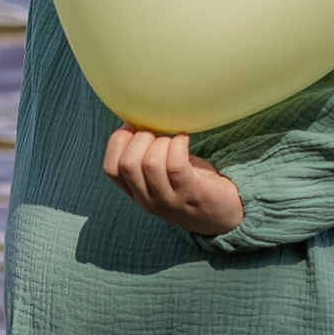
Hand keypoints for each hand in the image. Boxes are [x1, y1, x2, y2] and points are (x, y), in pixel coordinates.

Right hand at [104, 127, 244, 236]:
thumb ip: (144, 156)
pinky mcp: (192, 193)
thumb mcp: (160, 176)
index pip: (111, 169)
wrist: (222, 213)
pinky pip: (177, 165)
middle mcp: (148, 200)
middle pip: (128, 164)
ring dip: (162, 142)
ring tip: (174, 140)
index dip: (118, 142)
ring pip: (151, 163)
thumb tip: (134, 121)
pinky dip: (179, 144)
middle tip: (158, 133)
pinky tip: (185, 139)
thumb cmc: (190, 184)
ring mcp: (169, 200)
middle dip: (141, 138)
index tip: (133, 127)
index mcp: (136, 193)